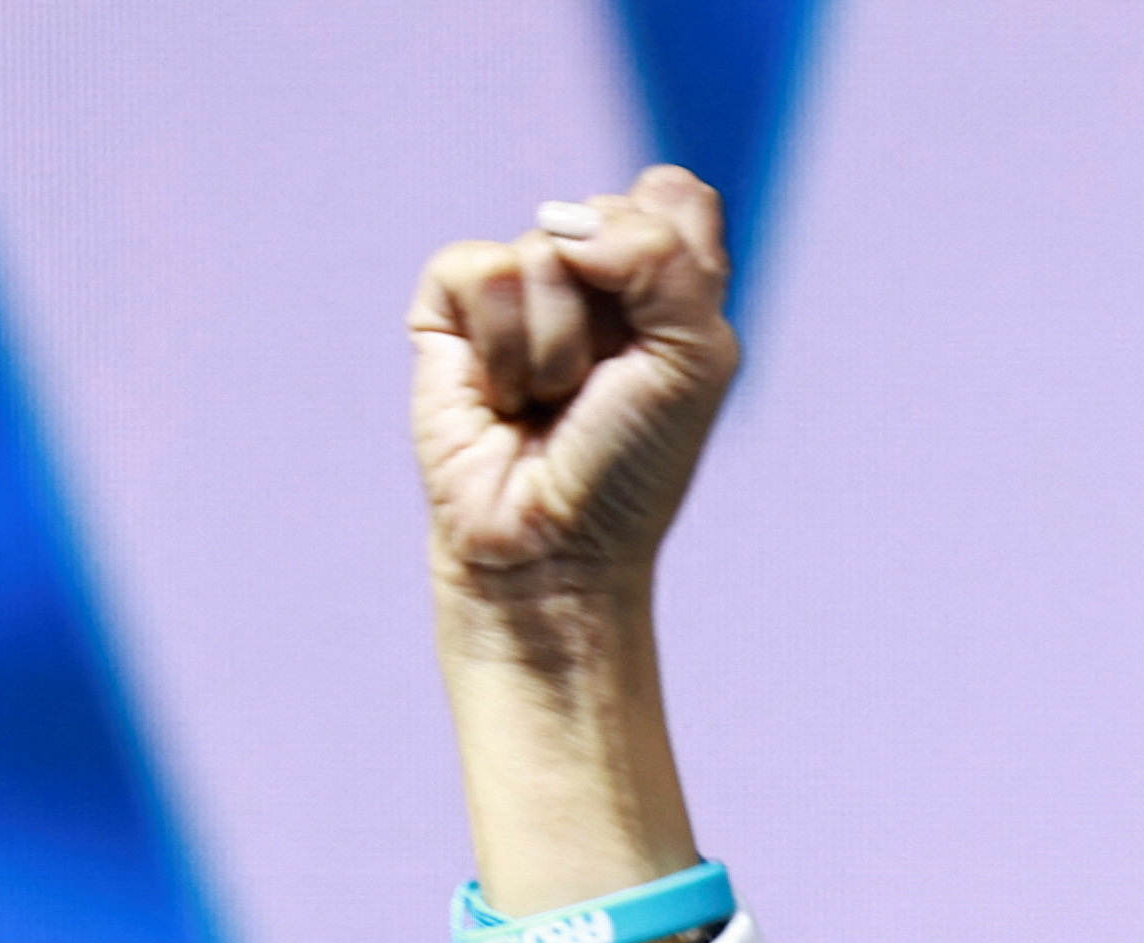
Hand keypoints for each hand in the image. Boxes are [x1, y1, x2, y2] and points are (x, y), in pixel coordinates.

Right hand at [412, 166, 738, 603]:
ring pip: (545, 248)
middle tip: (604, 385)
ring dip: (560, 346)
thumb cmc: (631, 461)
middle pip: (606, 213)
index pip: (670, 198)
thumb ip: (666, 260)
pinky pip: (480, 269)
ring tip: (551, 401)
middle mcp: (592, 273)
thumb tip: (568, 226)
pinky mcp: (449, 307)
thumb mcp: (694, 357)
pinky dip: (502, 346)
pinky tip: (503, 398)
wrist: (555, 544)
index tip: (665, 341)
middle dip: (616, 312)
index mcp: (662, 278)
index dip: (666, 257)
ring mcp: (519, 286)